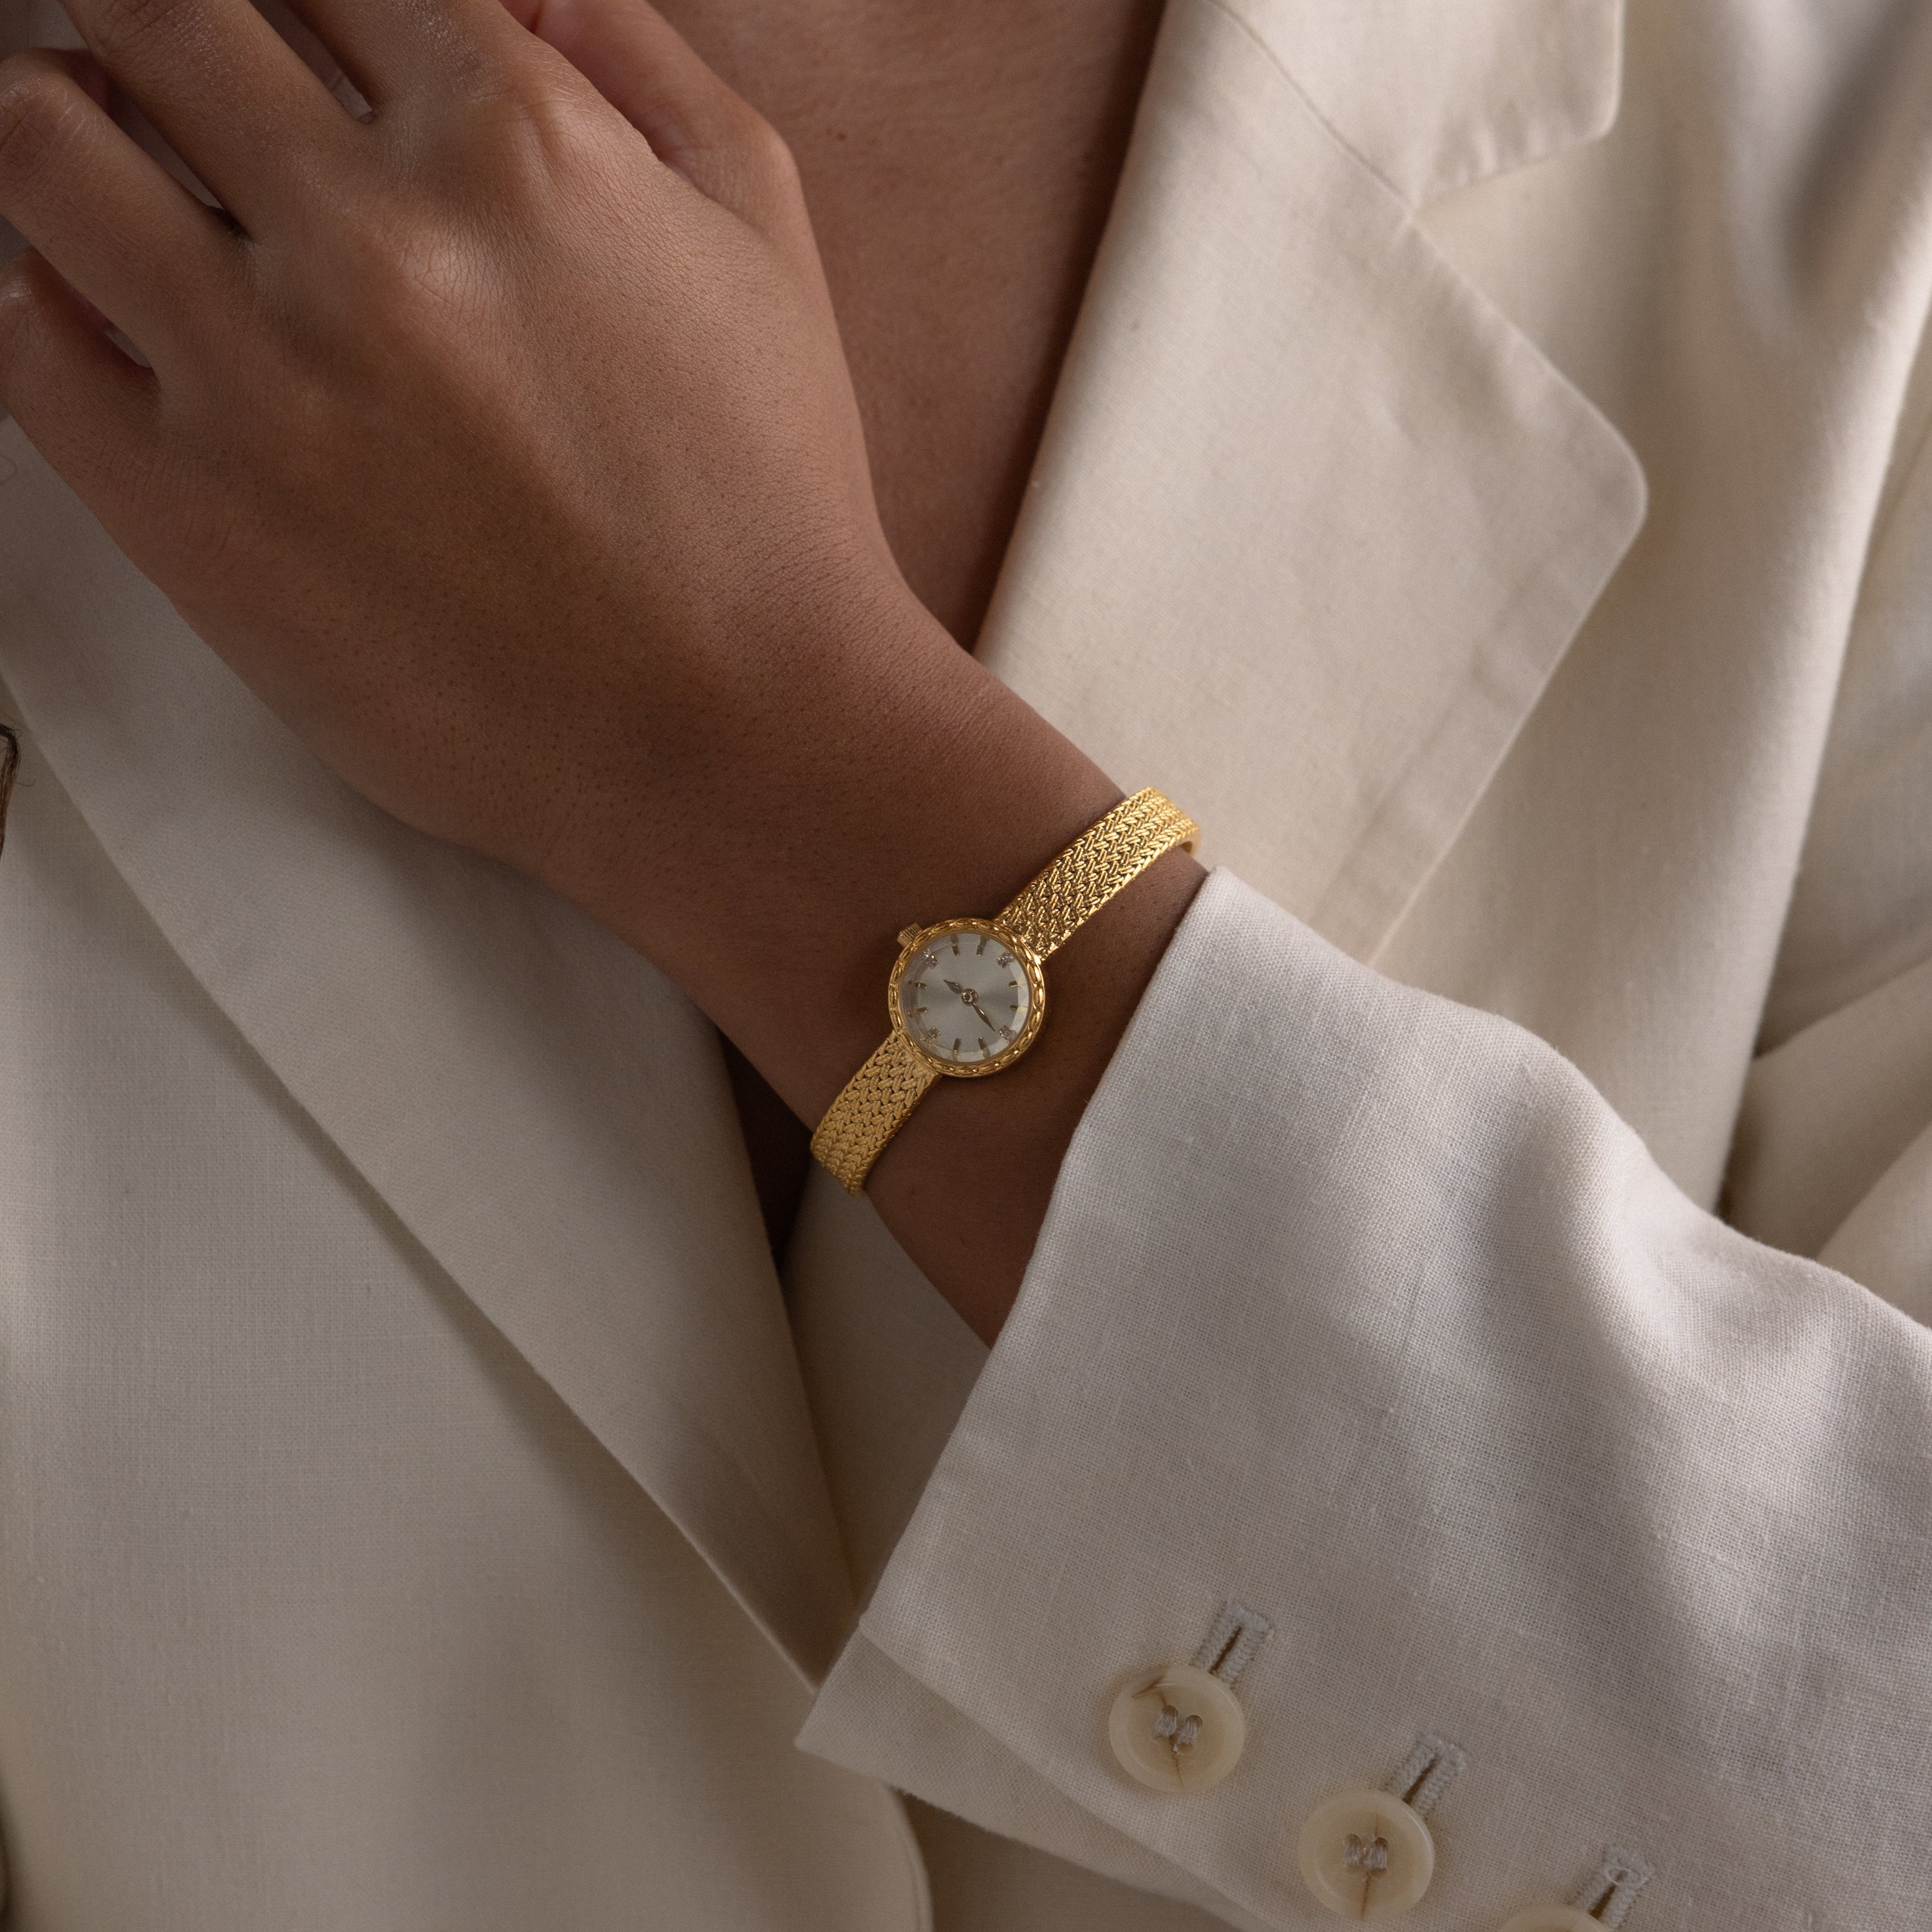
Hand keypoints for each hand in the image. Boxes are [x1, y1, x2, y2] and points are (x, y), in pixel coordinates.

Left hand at [0, 0, 923, 908]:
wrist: (741, 739)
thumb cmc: (767, 501)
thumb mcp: (762, 228)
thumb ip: (634, 54)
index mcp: (513, 140)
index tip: (281, 27)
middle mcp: (369, 233)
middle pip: (148, 3)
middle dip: (153, 17)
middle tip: (173, 70)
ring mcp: (263, 376)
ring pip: (36, 136)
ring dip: (59, 114)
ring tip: (110, 156)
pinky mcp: (193, 516)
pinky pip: (15, 333)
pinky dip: (30, 282)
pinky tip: (96, 299)